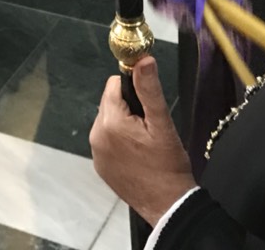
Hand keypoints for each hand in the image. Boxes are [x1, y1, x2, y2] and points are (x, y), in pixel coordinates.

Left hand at [89, 56, 194, 227]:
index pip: (114, 85)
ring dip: (123, 124)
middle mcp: (96, 135)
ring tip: (145, 142)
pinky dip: (119, 141)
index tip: (149, 104)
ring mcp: (96, 152)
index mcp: (110, 122)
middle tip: (150, 126)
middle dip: (129, 108)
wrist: (167, 205)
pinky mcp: (100, 166)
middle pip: (110, 103)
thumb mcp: (162, 123)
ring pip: (108, 121)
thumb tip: (143, 60)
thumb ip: (149, 89)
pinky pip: (106, 140)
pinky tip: (137, 154)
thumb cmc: (168, 165)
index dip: (134, 90)